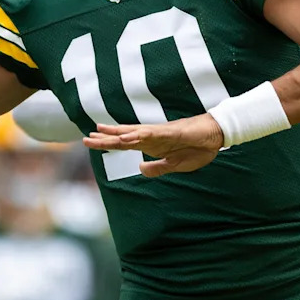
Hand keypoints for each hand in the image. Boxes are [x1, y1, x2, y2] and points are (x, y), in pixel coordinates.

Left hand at [82, 114, 223, 177]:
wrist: (214, 137)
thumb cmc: (195, 148)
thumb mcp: (174, 165)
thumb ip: (157, 167)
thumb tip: (140, 168)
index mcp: (152, 145)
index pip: (124, 144)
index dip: (107, 143)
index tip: (90, 141)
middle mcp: (152, 137)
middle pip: (123, 137)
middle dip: (104, 138)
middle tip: (85, 138)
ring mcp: (160, 133)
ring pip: (133, 133)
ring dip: (116, 134)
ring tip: (99, 133)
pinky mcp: (170, 132)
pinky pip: (151, 133)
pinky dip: (138, 135)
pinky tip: (127, 136)